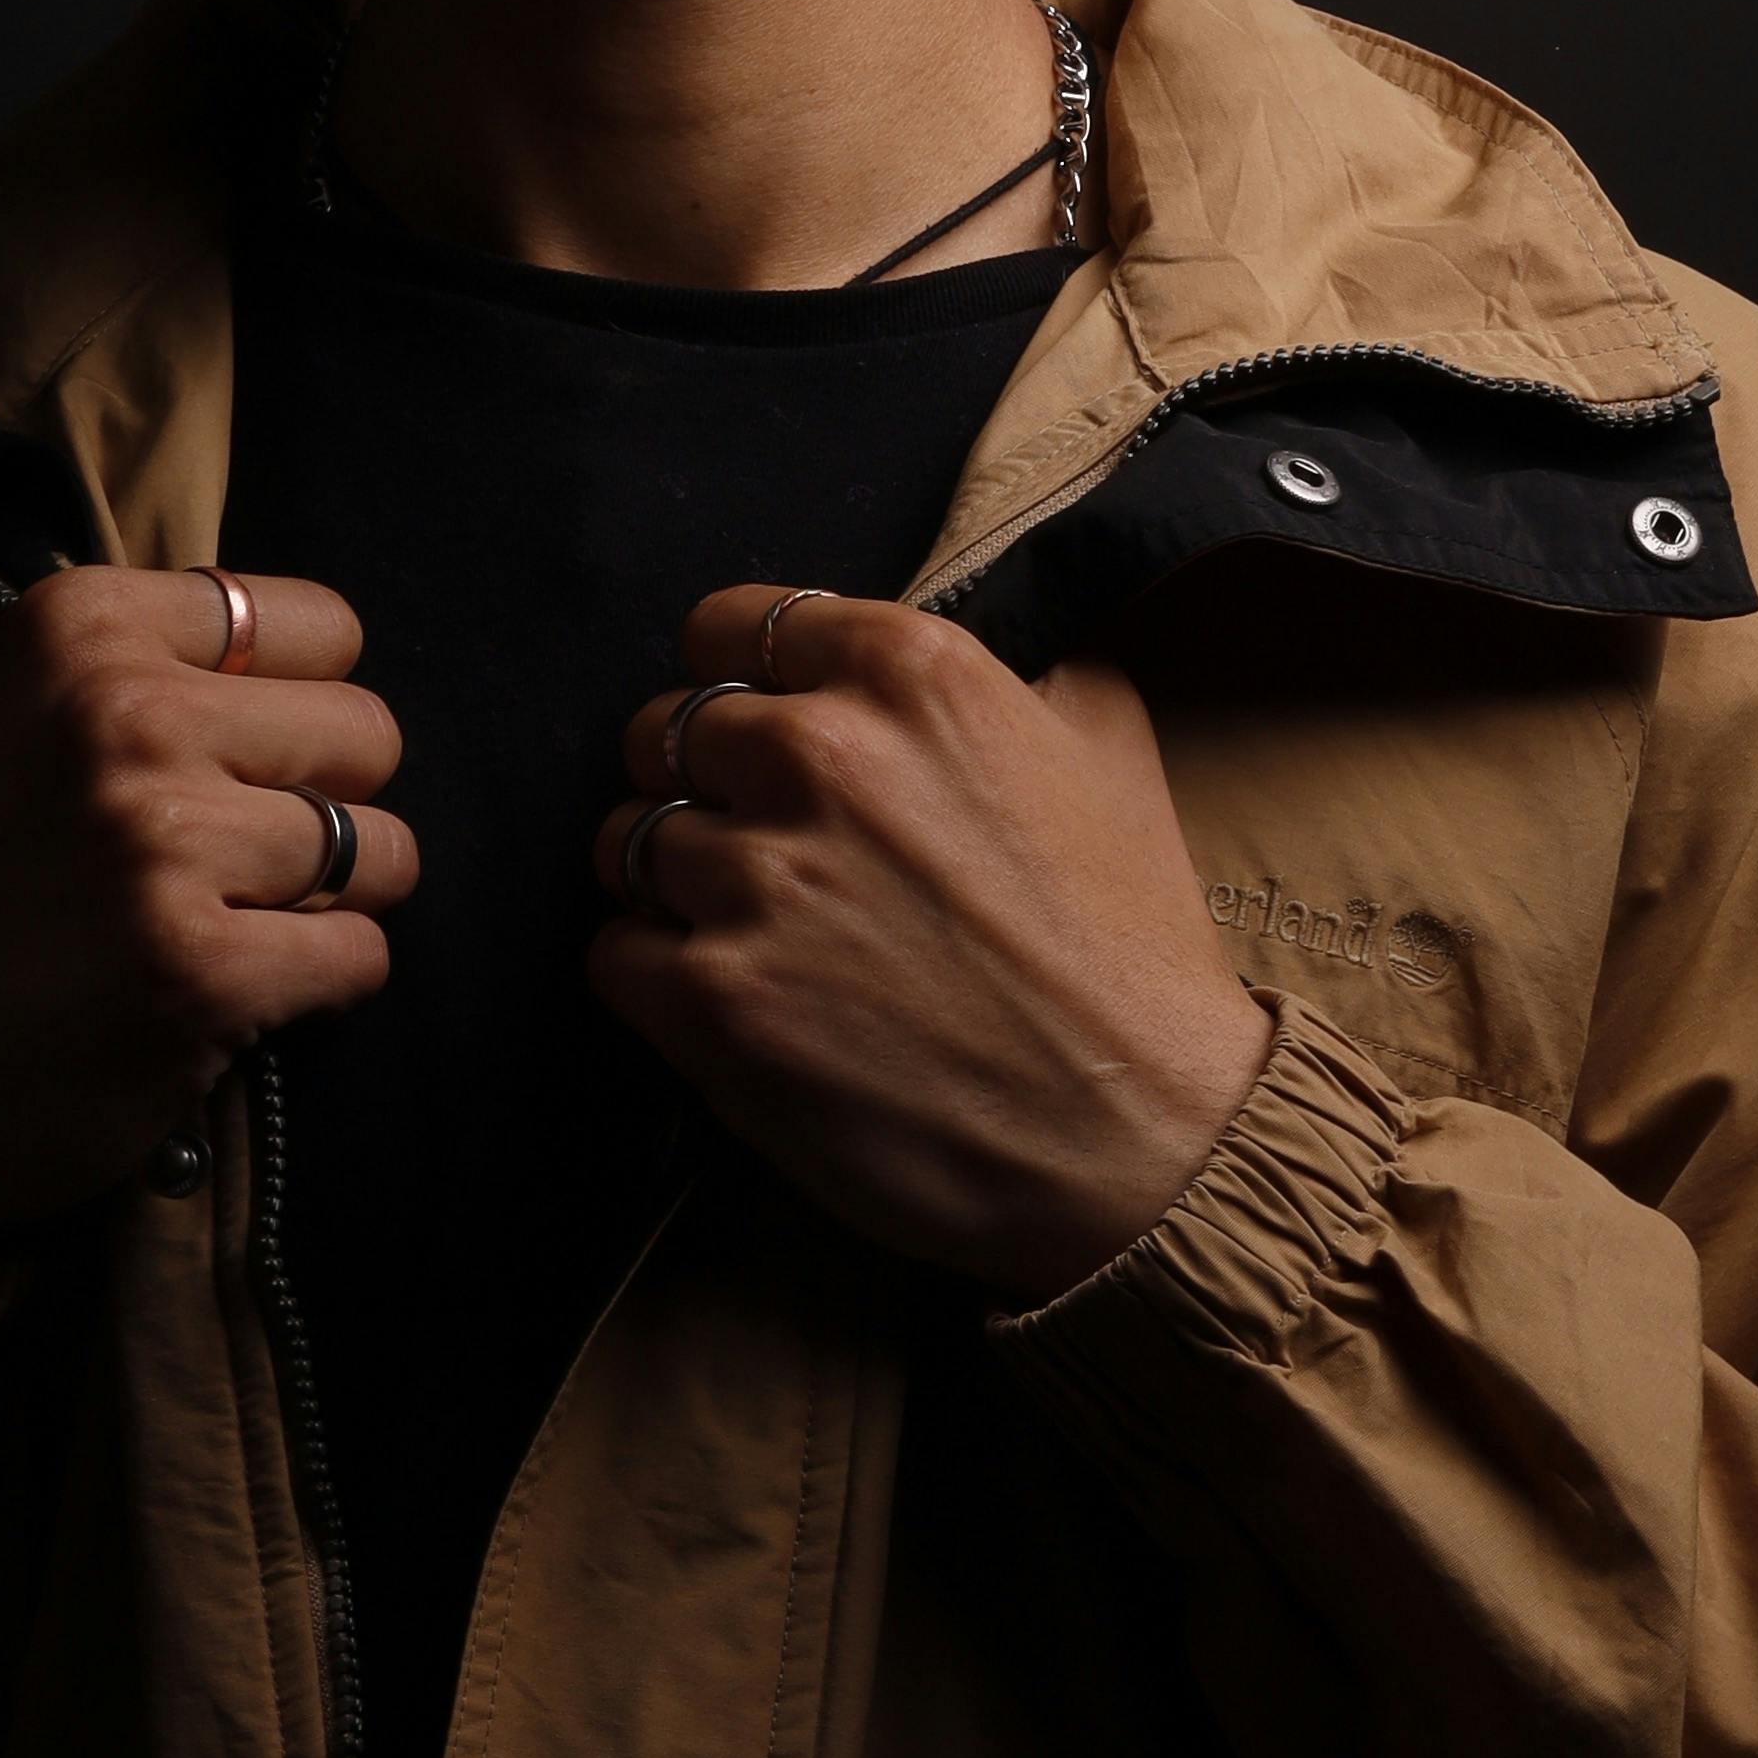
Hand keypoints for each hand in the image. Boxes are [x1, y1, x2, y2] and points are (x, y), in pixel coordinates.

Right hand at [0, 571, 410, 1238]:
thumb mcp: (20, 716)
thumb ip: (153, 665)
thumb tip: (318, 666)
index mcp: (78, 628)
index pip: (319, 625)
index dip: (300, 703)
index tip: (237, 756)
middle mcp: (122, 715)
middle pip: (368, 733)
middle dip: (331, 801)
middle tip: (245, 853)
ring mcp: (165, 845)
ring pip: (383, 849)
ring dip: (335, 902)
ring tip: (240, 923)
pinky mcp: (204, 971)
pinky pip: (363, 955)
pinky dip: (321, 984)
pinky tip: (236, 990)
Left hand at [591, 587, 1269, 1295]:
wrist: (1142, 1131)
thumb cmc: (1129, 950)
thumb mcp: (1109, 753)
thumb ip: (1016, 674)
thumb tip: (961, 652)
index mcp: (910, 675)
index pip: (732, 626)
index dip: (738, 683)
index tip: (755, 727)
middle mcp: (821, 756)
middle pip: (665, 732)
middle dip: (701, 786)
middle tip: (763, 848)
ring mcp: (758, 879)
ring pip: (629, 841)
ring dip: (675, 885)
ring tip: (755, 933)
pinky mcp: (714, 998)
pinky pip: (615, 951)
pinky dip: (657, 976)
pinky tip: (737, 1001)